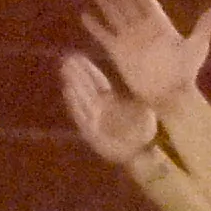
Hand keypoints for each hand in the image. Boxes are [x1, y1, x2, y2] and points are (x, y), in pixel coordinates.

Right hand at [56, 44, 162, 164]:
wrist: (139, 154)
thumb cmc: (142, 132)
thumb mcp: (145, 111)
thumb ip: (139, 97)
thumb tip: (143, 78)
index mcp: (112, 101)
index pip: (98, 82)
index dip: (89, 69)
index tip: (80, 56)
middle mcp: (100, 108)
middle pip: (87, 87)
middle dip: (77, 73)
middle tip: (68, 58)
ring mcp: (94, 119)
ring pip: (81, 98)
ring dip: (73, 84)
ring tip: (65, 70)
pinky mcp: (90, 131)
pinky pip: (80, 115)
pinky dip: (73, 103)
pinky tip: (67, 90)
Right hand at [75, 0, 210, 112]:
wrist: (170, 96)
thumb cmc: (186, 73)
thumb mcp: (197, 47)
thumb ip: (203, 27)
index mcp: (160, 23)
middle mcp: (142, 28)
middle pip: (126, 3)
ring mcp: (129, 40)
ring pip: (114, 15)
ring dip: (104, 1)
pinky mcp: (118, 54)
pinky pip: (104, 36)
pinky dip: (95, 27)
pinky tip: (85, 16)